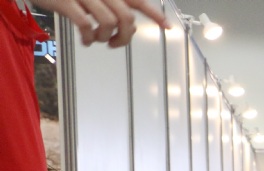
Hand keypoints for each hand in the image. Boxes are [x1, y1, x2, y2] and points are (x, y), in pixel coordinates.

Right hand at [31, 0, 169, 47]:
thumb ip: (109, 5)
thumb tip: (125, 25)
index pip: (138, 1)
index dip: (155, 14)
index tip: (167, 26)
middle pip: (126, 17)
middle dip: (125, 36)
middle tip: (115, 43)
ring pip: (109, 22)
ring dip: (105, 37)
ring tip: (97, 39)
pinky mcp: (67, 2)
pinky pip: (86, 24)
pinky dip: (88, 37)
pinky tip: (85, 40)